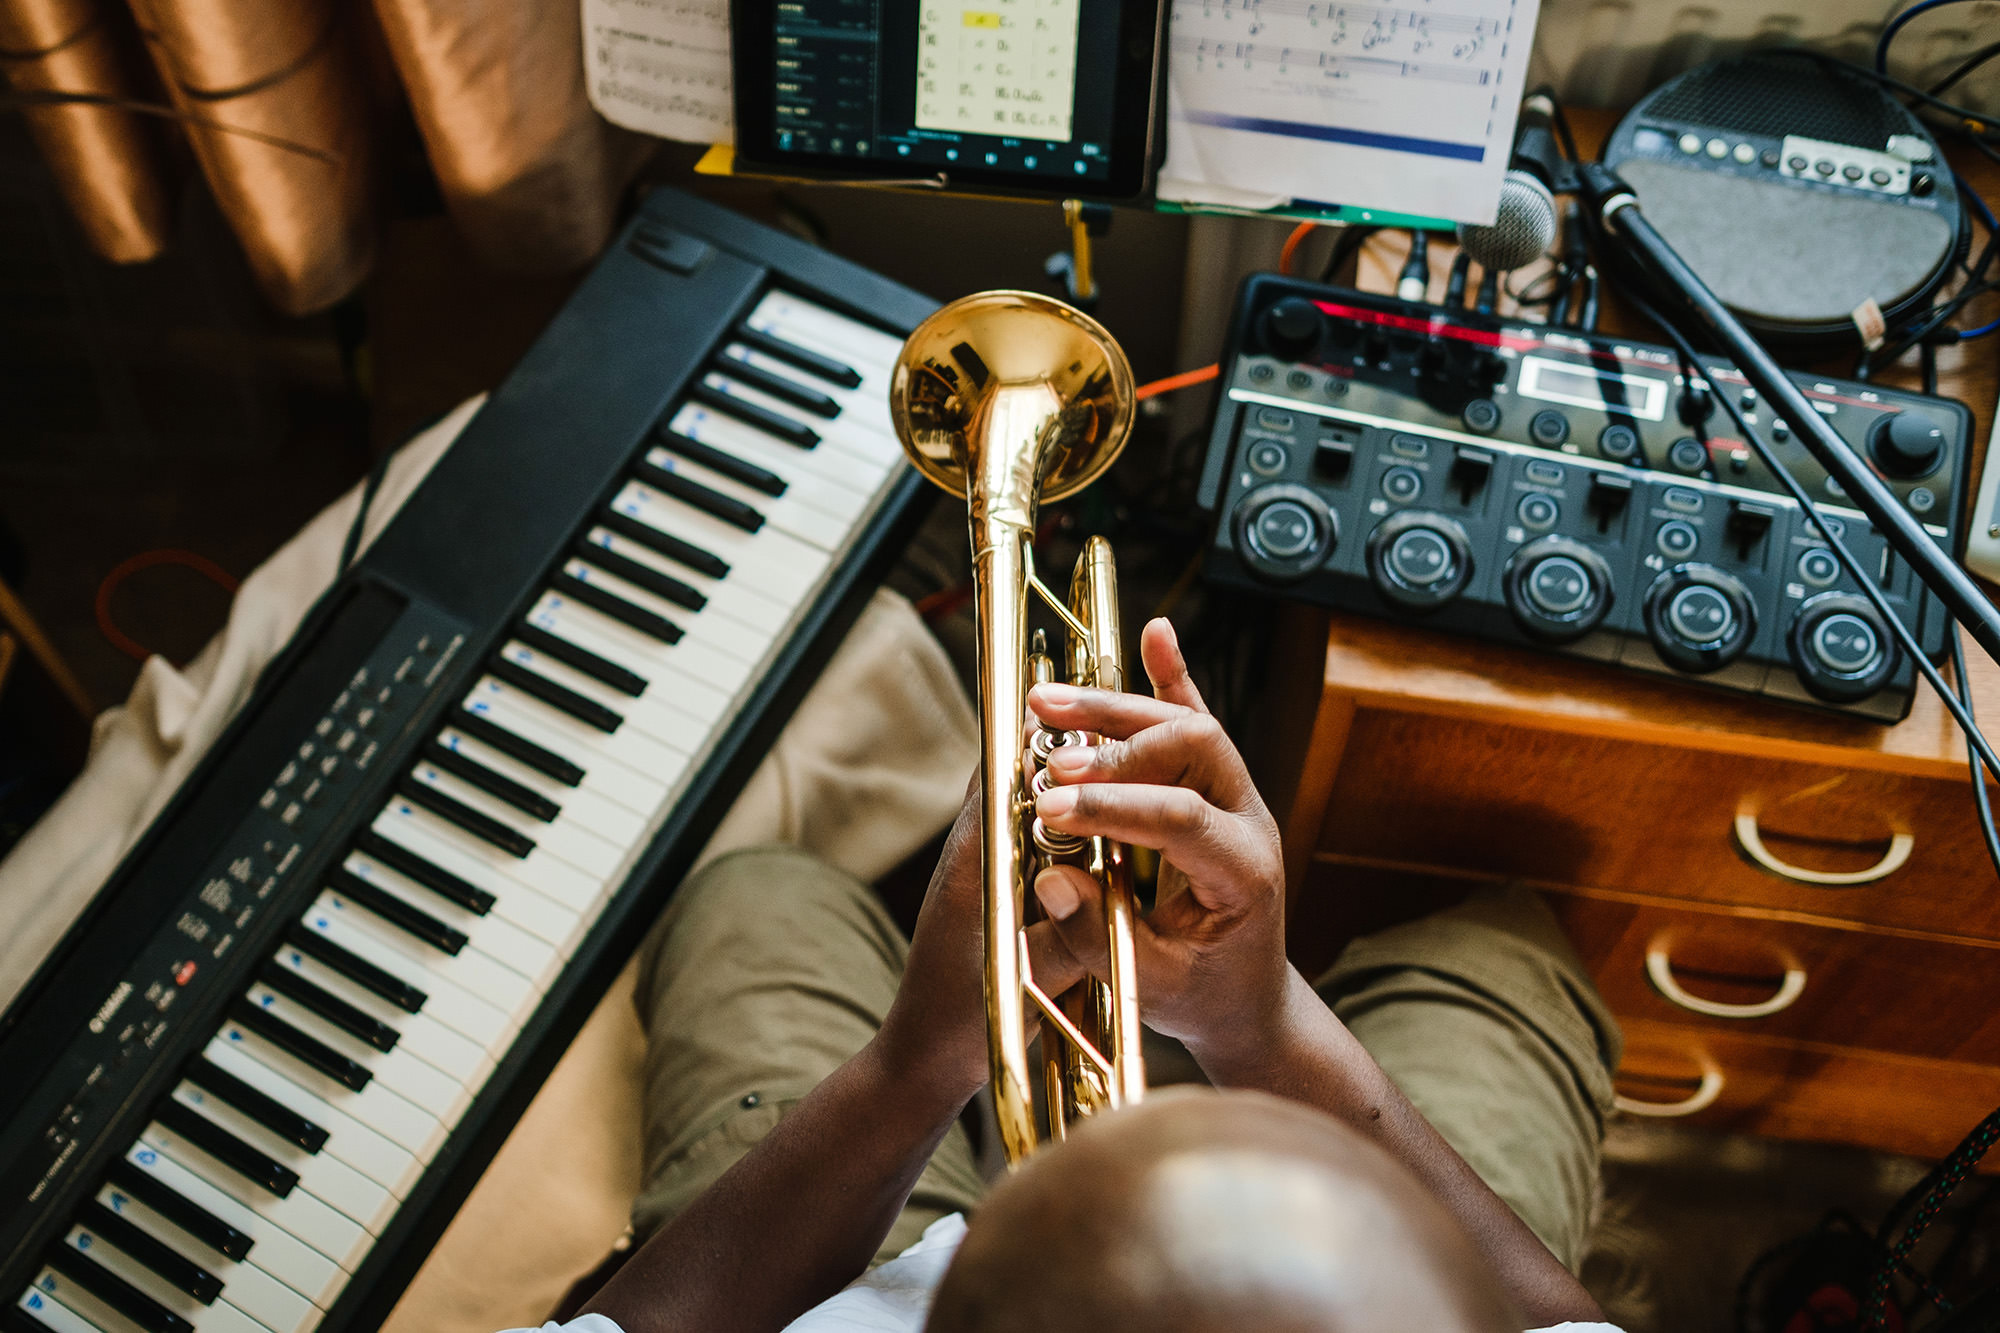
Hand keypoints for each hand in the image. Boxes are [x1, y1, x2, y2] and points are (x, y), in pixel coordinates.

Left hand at [876, 774, 1090, 1103]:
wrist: (925, 1060)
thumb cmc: (959, 1025)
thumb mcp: (1022, 985)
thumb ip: (1064, 937)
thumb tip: (1099, 890)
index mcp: (971, 866)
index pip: (999, 778)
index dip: (1043, 746)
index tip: (1094, 731)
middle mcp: (973, 856)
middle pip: (1015, 778)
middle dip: (1064, 758)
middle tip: (1122, 745)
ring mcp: (982, 872)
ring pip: (1025, 805)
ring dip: (1066, 793)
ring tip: (1122, 779)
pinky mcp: (995, 892)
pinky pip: (1031, 840)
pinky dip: (1065, 831)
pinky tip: (1107, 839)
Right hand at [1025, 618, 1289, 1069]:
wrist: (1245, 999)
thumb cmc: (1201, 997)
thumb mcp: (1150, 985)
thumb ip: (1099, 935)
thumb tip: (1051, 880)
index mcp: (1244, 873)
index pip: (1183, 817)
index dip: (1114, 805)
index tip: (1050, 808)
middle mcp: (1250, 820)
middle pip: (1195, 748)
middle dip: (1118, 747)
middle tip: (1053, 762)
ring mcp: (1236, 797)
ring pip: (1186, 724)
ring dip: (1116, 710)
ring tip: (1046, 702)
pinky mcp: (1215, 788)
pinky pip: (1196, 719)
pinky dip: (1172, 677)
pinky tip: (1155, 635)